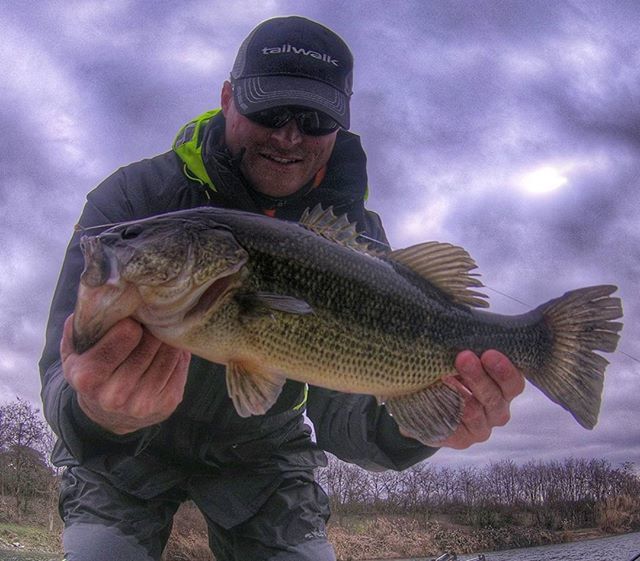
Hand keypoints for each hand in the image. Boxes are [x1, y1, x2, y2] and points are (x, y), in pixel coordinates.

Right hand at [60, 314, 190, 434]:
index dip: (132, 323)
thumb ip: (81, 324)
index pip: (127, 335)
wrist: (108, 415)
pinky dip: (177, 354)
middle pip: (151, 342)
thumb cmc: (92, 371)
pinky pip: (181, 365)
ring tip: (160, 334)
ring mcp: (143, 403)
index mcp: (88, 376)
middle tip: (152, 322)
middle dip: (153, 329)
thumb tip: (98, 295)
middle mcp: (115, 394)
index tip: (132, 321)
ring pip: (169, 353)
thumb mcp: (75, 350)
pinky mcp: (167, 404)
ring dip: (167, 340)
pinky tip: (167, 351)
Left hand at [411, 350, 524, 449]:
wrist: (428, 400)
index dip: (504, 369)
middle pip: (495, 398)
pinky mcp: (461, 440)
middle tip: (464, 358)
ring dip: (460, 394)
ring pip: (475, 414)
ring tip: (444, 377)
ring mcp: (481, 428)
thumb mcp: (461, 356)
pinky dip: (445, 413)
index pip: (513, 382)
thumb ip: (469, 348)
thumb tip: (461, 327)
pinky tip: (436, 398)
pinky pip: (455, 429)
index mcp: (504, 389)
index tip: (488, 353)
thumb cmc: (452, 371)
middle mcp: (497, 410)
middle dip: (479, 377)